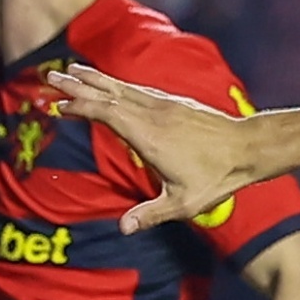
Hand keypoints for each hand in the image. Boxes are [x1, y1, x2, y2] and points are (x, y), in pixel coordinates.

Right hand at [45, 65, 256, 232]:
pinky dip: (119, 84)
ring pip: (123, 87)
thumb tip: (122, 229)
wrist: (249, 148)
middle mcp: (154, 114)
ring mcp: (165, 105)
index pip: (106, 113)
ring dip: (96, 79)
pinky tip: (111, 83)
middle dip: (78, 85)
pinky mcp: (176, 103)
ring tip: (73, 70)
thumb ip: (151, 215)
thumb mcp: (184, 203)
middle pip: (109, 94)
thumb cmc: (218, 177)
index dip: (80, 106)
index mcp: (149, 136)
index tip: (58, 104)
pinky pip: (139, 89)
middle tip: (50, 76)